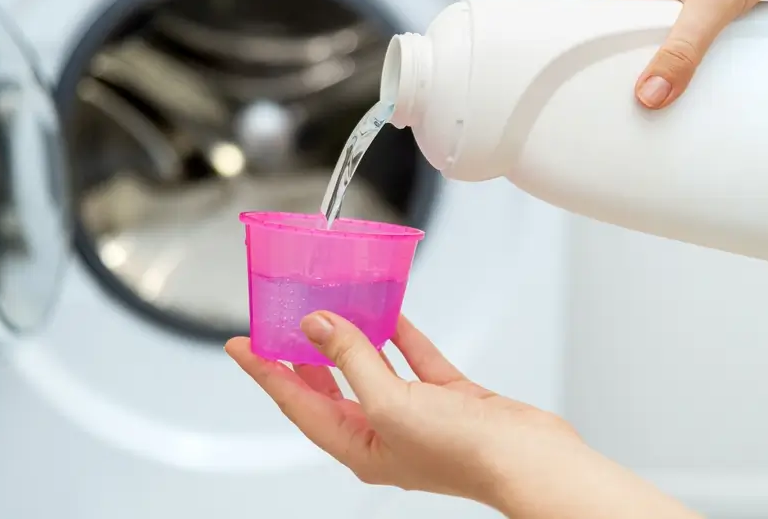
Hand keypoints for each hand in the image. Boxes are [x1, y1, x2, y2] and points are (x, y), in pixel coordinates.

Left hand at [227, 312, 699, 517]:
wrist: (527, 457)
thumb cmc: (461, 451)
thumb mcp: (390, 402)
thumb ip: (352, 359)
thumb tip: (317, 326)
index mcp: (359, 447)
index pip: (299, 403)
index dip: (266, 373)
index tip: (240, 346)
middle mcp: (384, 433)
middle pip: (330, 388)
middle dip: (303, 356)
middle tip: (279, 324)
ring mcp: (417, 415)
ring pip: (373, 369)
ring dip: (352, 339)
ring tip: (330, 308)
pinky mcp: (447, 398)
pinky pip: (413, 360)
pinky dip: (400, 335)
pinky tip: (389, 312)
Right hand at [596, 0, 767, 109]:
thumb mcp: (709, 2)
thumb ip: (679, 53)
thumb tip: (652, 91)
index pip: (600, 13)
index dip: (599, 48)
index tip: (604, 81)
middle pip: (632, 27)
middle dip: (640, 56)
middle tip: (641, 88)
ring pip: (666, 31)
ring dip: (673, 53)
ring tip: (672, 80)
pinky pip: (695, 30)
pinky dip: (698, 48)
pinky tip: (702, 67)